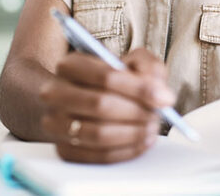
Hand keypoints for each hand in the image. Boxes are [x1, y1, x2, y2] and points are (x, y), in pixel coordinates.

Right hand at [38, 47, 174, 162]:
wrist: (82, 100)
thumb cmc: (113, 81)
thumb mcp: (132, 63)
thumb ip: (149, 67)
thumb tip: (161, 94)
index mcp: (70, 65)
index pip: (105, 76)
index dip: (139, 88)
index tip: (164, 98)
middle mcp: (55, 92)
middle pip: (100, 105)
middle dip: (136, 112)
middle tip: (157, 115)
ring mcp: (55, 123)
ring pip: (97, 133)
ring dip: (132, 134)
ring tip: (150, 128)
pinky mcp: (63, 149)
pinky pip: (97, 156)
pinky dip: (125, 152)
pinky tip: (140, 142)